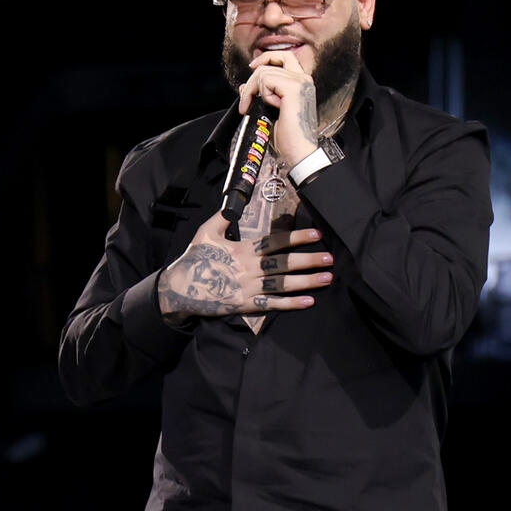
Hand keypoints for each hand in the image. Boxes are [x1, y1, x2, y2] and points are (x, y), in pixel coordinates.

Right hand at [158, 213, 332, 324]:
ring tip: (326, 278)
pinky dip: (290, 304)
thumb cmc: (195, 259)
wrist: (180, 289)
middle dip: (308, 261)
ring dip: (306, 282)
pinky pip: (272, 306)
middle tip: (329, 259)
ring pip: (282, 284)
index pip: (274, 242)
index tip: (316, 235)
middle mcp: (249, 269)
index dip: (296, 238)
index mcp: (242, 250)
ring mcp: (248, 288)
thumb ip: (222, 218)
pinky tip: (309, 301)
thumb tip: (234, 204)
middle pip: (283, 264)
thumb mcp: (205, 233)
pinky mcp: (246, 305)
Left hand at [236, 50, 319, 168]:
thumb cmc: (288, 138)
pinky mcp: (293, 89)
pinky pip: (266, 80)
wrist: (299, 152)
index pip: (285, 57)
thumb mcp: (269, 112)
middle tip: (246, 99)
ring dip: (253, 91)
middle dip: (254, 78)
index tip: (252, 67)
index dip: (267, 58)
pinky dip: (261, 93)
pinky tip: (269, 107)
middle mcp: (303, 80)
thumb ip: (260, 95)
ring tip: (255, 108)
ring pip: (264, 72)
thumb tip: (245, 86)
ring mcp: (300, 83)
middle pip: (271, 62)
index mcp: (302, 83)